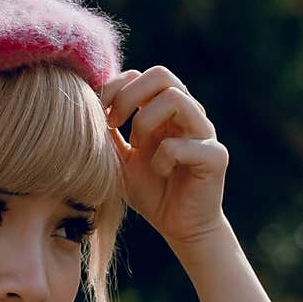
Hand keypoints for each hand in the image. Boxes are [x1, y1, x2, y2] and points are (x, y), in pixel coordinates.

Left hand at [100, 66, 228, 245]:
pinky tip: (160, 172)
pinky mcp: (215, 156)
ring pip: (176, 98)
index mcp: (166, 110)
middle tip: (113, 123)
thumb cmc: (151, 191)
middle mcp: (187, 114)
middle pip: (161, 74)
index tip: (100, 115)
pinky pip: (184, 144)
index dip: (116, 87)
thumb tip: (87, 104)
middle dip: (129, 95)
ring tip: (137, 146)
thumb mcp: (119, 158)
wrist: (180, 227)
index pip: (142, 76)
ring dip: (145, 121)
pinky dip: (163, 158)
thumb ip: (108, 133)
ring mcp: (204, 132)